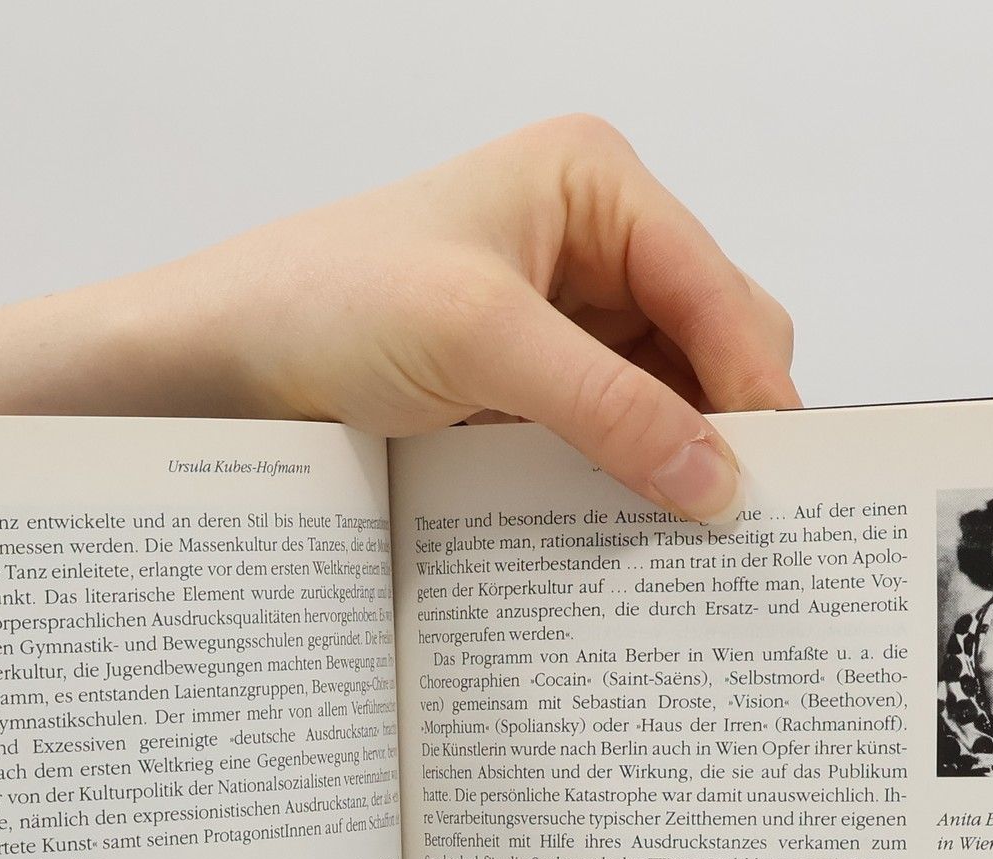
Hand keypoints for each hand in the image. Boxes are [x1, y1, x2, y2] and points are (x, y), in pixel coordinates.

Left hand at [170, 115, 797, 520]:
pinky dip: (622, 479)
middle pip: (708, 342)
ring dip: (670, 462)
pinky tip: (624, 528)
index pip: (716, 287)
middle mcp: (592, 242)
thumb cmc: (327, 302)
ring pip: (665, 398)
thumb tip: (716, 481)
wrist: (223, 363)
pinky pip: (609, 434)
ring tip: (682, 540)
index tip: (768, 480)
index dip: (751, 384)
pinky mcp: (530, 384)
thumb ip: (608, 407)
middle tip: (730, 522)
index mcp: (594, 184)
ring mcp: (562, 317)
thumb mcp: (480, 342)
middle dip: (719, 424)